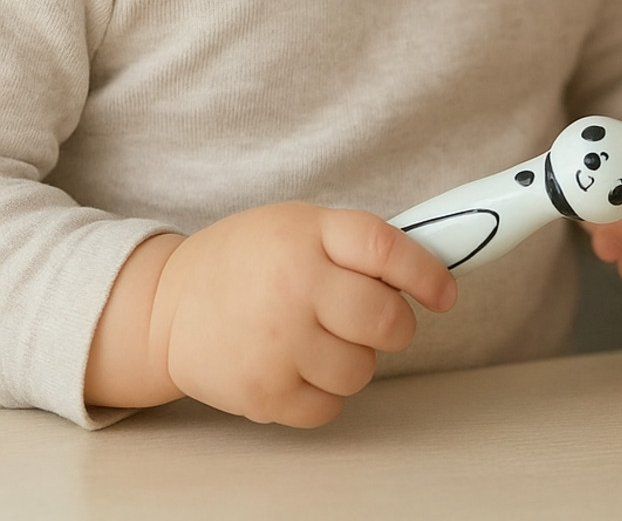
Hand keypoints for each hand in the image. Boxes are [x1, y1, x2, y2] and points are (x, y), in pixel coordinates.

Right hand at [148, 203, 455, 426]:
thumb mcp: (297, 225)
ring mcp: (280, 344)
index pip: (386, 250)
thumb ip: (354, 243)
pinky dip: (326, 393)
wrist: (166, 306)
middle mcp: (295, 287)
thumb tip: (426, 271)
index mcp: (308, 235)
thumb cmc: (243, 260)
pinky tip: (302, 366)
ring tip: (323, 339)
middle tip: (376, 317)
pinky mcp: (265, 393)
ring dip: (356, 359)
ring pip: (363, 370)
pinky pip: (330, 407)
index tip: (444, 292)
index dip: (427, 273)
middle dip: (394, 323)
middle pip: (386, 320)